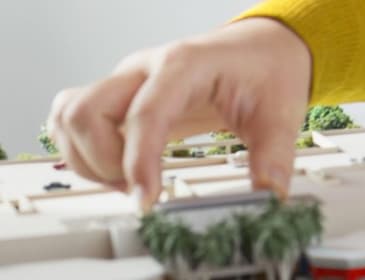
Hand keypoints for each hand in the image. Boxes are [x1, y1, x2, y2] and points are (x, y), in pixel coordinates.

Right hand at [47, 18, 310, 209]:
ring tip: (127, 181)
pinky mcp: (121, 97)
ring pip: (70, 115)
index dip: (137, 161)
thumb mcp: (281, 115)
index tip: (146, 199)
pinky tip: (118, 169)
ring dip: (86, 158)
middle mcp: (146, 70)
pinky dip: (83, 151)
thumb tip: (267, 195)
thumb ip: (274, 157)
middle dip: (104, 162)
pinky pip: (74, 119)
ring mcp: (128, 82)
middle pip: (87, 111)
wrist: (262, 49)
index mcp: (186, 66)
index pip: (145, 113)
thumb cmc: (267, 72)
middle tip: (140, 189)